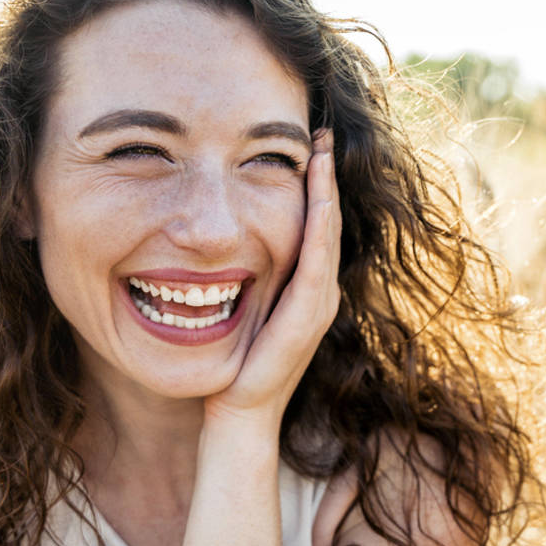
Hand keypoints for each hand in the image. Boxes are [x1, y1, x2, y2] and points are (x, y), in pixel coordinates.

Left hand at [204, 129, 341, 429]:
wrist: (239, 412)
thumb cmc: (235, 366)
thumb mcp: (242, 313)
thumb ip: (245, 283)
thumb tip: (218, 251)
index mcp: (304, 290)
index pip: (315, 226)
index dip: (314, 186)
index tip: (307, 146)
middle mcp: (320, 292)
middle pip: (328, 221)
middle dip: (325, 176)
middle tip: (323, 133)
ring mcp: (319, 302)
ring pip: (327, 232)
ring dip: (326, 188)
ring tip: (322, 147)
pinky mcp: (309, 313)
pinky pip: (317, 257)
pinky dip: (319, 221)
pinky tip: (317, 190)